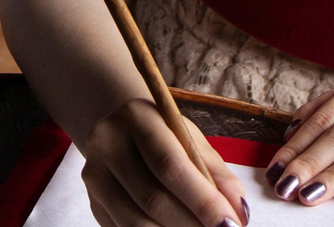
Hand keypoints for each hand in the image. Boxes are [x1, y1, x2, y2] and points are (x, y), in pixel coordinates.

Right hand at [82, 99, 250, 226]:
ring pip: (136, 223)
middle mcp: (107, 143)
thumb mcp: (192, 141)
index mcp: (136, 117)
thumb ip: (217, 175)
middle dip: (192, 226)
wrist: (120, 131)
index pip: (170, 166)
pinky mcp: (94, 204)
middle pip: (152, 198)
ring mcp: (95, 177)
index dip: (202, 200)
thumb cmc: (165, 136)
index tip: (230, 225)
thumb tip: (240, 212)